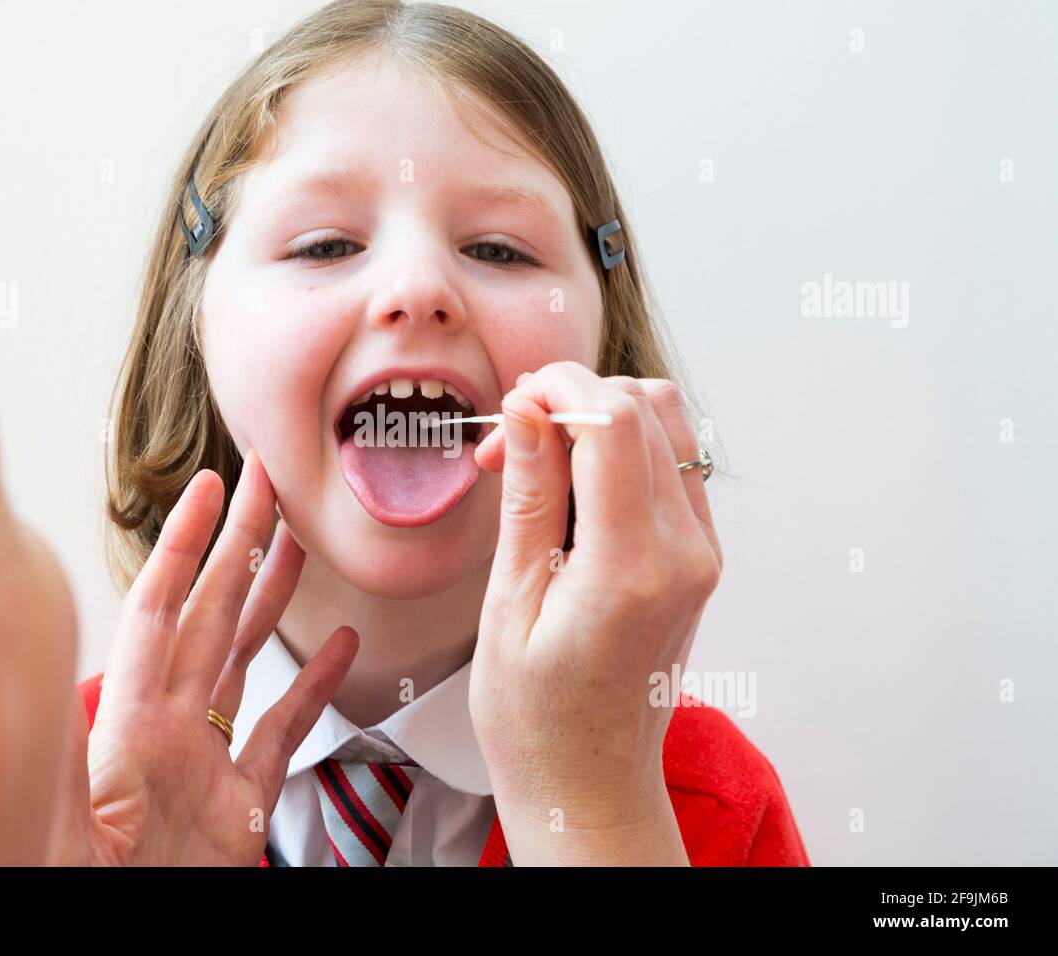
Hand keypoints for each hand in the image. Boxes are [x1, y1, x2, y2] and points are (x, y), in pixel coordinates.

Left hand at [49, 449, 357, 864]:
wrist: (120, 934)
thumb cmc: (82, 891)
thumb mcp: (60, 825)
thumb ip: (60, 752)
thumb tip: (34, 667)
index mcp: (131, 726)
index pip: (160, 611)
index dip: (184, 544)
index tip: (206, 489)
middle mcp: (169, 731)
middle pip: (211, 617)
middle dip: (238, 546)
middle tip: (265, 490)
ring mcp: (206, 764)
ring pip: (245, 660)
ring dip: (270, 600)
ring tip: (296, 548)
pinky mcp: (241, 806)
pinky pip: (281, 732)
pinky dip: (313, 687)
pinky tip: (339, 650)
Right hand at [469, 362, 721, 864]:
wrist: (589, 783)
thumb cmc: (536, 717)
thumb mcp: (511, 605)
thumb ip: (530, 499)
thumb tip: (531, 409)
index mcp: (632, 567)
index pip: (616, 420)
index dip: (559, 387)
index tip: (510, 402)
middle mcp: (685, 553)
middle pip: (646, 409)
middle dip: (571, 400)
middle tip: (508, 445)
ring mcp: (701, 555)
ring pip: (666, 428)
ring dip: (597, 419)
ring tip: (534, 461)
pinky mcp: (698, 559)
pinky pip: (669, 469)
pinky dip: (618, 452)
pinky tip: (568, 486)